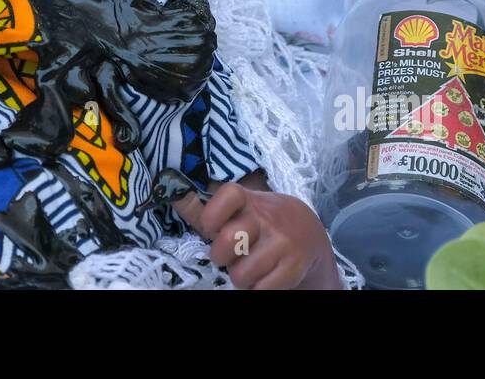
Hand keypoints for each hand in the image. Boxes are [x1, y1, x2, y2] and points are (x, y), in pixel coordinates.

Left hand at [172, 183, 340, 288]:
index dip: (212, 214)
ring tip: (249, 267)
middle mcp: (266, 217)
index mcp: (249, 199)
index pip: (228, 194)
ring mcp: (282, 241)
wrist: (309, 233)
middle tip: (230, 256)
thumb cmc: (262, 221)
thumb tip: (174, 195)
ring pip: (241, 273)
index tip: (210, 228)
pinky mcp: (294, 265)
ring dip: (240, 277)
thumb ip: (208, 209)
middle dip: (221, 256)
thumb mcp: (240, 209)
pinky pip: (261, 289)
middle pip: (228, 240)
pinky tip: (264, 278)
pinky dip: (257, 290)